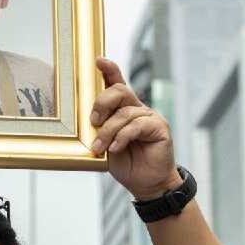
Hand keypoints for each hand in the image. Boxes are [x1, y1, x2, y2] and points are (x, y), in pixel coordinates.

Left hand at [91, 58, 180, 198]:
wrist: (146, 184)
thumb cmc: (125, 163)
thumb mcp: (106, 144)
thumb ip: (100, 129)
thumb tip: (85, 121)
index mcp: (123, 109)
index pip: (116, 83)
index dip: (108, 69)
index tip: (98, 60)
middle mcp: (137, 108)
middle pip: (119, 91)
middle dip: (101, 104)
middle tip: (93, 121)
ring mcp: (149, 116)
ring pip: (125, 113)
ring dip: (108, 131)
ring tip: (99, 148)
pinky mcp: (159, 127)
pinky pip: (137, 125)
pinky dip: (123, 137)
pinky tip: (117, 148)